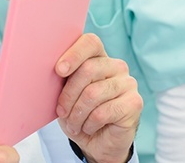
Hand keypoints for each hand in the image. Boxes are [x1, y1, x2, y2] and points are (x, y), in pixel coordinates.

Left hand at [55, 34, 142, 161]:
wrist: (96, 142)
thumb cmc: (77, 112)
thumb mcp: (64, 93)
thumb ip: (62, 77)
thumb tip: (50, 66)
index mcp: (97, 57)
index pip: (90, 42)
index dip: (74, 54)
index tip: (59, 70)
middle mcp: (116, 66)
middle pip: (88, 69)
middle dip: (68, 94)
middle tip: (61, 111)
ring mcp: (128, 83)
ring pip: (93, 93)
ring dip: (77, 113)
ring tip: (72, 124)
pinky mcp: (135, 103)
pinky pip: (103, 112)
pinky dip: (89, 123)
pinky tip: (88, 127)